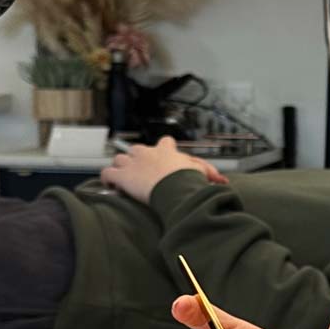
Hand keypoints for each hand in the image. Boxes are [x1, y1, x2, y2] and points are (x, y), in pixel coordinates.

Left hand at [100, 136, 224, 203]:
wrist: (173, 186)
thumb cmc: (188, 180)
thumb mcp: (202, 173)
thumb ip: (208, 173)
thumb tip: (221, 180)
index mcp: (166, 150)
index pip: (164, 142)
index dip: (162, 149)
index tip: (163, 157)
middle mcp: (147, 152)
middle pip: (136, 149)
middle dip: (136, 157)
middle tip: (140, 170)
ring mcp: (132, 163)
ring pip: (119, 158)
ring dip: (121, 166)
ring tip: (123, 177)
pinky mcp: (121, 175)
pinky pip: (107, 172)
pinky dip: (107, 178)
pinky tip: (110, 184)